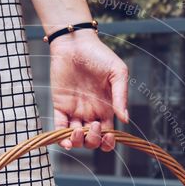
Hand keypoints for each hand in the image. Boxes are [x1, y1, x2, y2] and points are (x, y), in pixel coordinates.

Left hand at [49, 30, 128, 151]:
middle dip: (93, 141)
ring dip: (78, 142)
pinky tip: (66, 140)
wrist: (75, 43)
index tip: (108, 137)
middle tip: (94, 126)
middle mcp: (91, 113)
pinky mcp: (60, 106)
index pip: (108, 134)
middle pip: (92, 140)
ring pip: (76, 138)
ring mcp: (75, 111)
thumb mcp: (117, 73)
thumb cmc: (98, 54)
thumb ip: (121, 96)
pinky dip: (62, 138)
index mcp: (106, 108)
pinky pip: (59, 128)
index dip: (108, 142)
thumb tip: (125, 119)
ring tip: (78, 131)